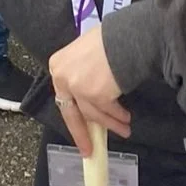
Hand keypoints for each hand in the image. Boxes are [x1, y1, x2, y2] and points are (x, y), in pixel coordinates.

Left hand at [46, 27, 130, 153]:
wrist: (127, 36)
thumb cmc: (111, 40)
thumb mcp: (85, 53)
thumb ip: (80, 71)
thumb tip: (87, 91)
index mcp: (57, 65)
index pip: (64, 96)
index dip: (73, 114)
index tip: (79, 128)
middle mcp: (62, 77)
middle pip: (71, 111)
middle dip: (82, 134)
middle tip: (89, 150)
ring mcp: (77, 87)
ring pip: (92, 114)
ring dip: (110, 124)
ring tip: (124, 129)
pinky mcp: (95, 94)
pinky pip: (106, 112)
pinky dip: (116, 118)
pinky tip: (125, 119)